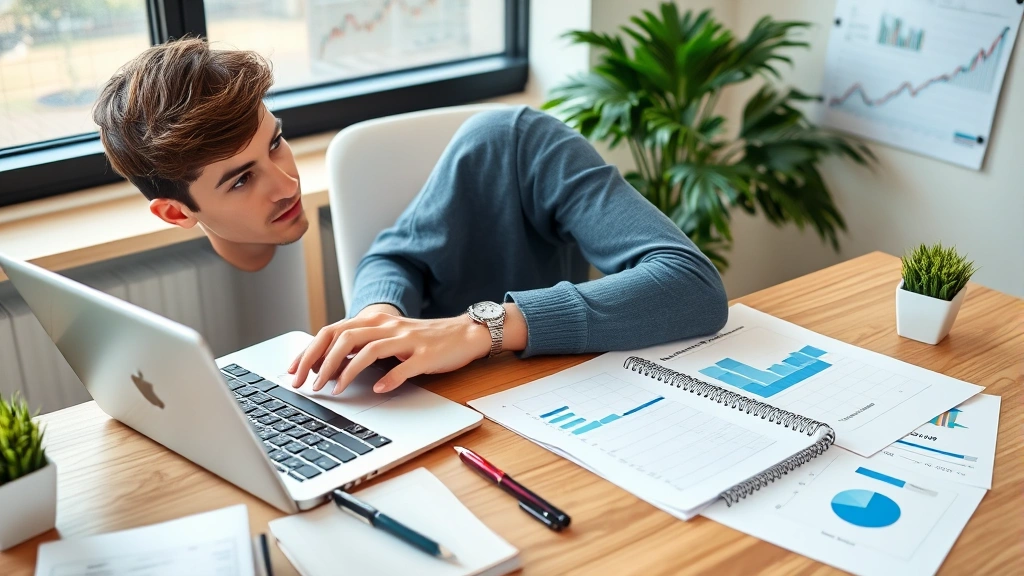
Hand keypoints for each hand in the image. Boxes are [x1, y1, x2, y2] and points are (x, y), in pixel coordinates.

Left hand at [286, 305, 492, 394]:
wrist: (463, 334)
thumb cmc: (422, 340)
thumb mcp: (388, 338)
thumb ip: (361, 345)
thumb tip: (327, 364)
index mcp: (374, 321)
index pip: (332, 331)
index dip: (309, 350)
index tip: (292, 370)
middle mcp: (387, 326)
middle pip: (343, 337)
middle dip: (319, 362)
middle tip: (307, 385)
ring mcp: (406, 339)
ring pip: (368, 350)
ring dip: (346, 371)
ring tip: (334, 390)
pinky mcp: (425, 354)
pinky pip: (404, 367)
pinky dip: (389, 379)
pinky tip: (378, 390)